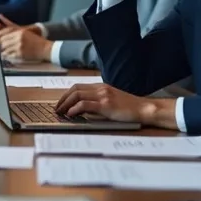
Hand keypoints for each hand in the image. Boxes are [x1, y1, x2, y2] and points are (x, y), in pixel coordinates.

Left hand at [0, 24, 48, 61]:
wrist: (45, 48)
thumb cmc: (35, 40)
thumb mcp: (25, 32)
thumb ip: (14, 32)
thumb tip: (1, 31)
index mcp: (20, 31)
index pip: (4, 32)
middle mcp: (18, 38)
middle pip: (2, 40)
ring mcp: (19, 46)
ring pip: (4, 48)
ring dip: (1, 50)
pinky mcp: (20, 54)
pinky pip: (9, 55)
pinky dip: (6, 55)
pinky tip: (5, 55)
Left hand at [53, 83, 175, 128]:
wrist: (144, 109)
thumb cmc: (129, 108)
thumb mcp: (112, 101)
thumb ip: (98, 102)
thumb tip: (82, 110)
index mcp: (101, 87)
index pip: (78, 87)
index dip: (66, 95)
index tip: (60, 103)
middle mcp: (100, 88)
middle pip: (75, 89)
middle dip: (62, 99)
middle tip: (57, 109)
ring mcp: (103, 95)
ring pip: (77, 95)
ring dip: (66, 104)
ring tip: (61, 112)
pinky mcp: (106, 105)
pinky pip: (84, 104)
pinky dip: (75, 109)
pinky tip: (71, 114)